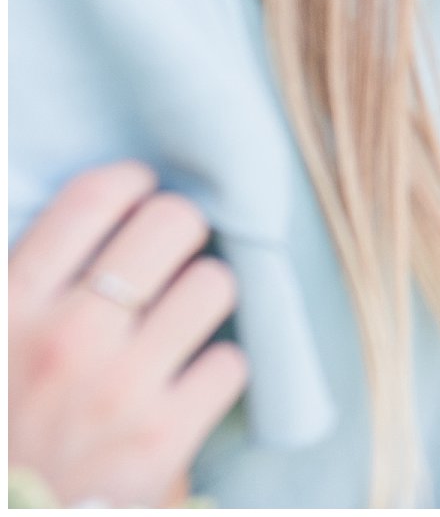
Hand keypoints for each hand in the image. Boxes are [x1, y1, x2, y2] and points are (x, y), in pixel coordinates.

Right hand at [9, 162, 247, 505]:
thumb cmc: (4, 419)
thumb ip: (31, 278)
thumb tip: (99, 210)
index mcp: (9, 304)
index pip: (95, 196)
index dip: (131, 184)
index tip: (138, 195)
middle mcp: (67, 339)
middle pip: (173, 223)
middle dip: (178, 230)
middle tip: (169, 252)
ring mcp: (120, 390)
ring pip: (215, 283)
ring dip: (203, 295)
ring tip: (181, 315)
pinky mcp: (162, 441)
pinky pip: (232, 363)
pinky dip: (215, 369)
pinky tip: (187, 379)